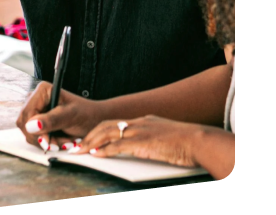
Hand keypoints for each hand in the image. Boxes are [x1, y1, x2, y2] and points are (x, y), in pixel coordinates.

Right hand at [16, 81, 104, 150]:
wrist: (95, 120)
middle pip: (24, 124)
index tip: (47, 141)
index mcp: (42, 90)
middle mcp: (35, 99)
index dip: (34, 129)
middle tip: (60, 144)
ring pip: (29, 133)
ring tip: (65, 141)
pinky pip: (34, 137)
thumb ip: (51, 120)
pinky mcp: (38, 122)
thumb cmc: (86, 114)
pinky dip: (48, 142)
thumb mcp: (70, 116)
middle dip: (42, 137)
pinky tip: (60, 141)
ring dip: (47, 142)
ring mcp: (36, 111)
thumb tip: (31, 126)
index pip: (26, 113)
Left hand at [76, 115, 202, 167]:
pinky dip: (105, 149)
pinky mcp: (142, 142)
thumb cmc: (185, 142)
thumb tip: (141, 148)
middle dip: (90, 135)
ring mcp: (140, 131)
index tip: (89, 139)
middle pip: (107, 125)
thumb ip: (150, 140)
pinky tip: (96, 154)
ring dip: (92, 142)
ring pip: (108, 133)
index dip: (99, 131)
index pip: (115, 123)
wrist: (198, 140)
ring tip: (80, 150)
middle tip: (77, 146)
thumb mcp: (163, 138)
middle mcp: (139, 123)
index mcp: (143, 121)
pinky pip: (118, 145)